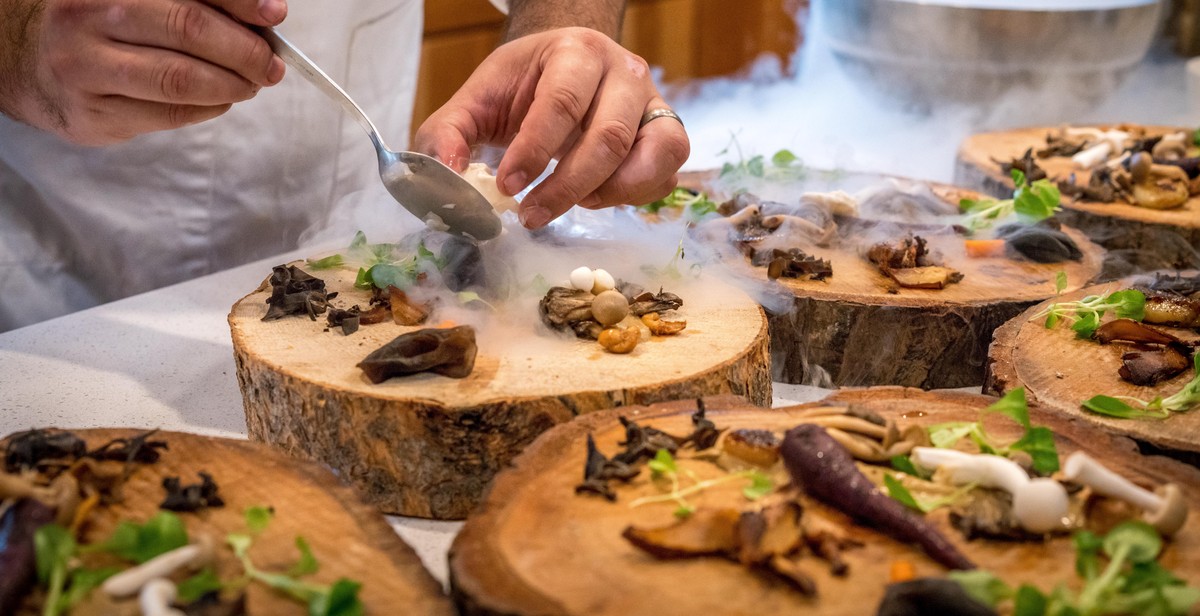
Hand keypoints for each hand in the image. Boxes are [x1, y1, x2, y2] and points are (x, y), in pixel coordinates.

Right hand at [0, 0, 287, 144]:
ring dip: (231, 85)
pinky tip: (220, 100)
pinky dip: (209, 108)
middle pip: (188, 30)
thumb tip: (266, 14)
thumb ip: (199, 2)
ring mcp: (86, 69)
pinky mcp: (94, 115)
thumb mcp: (142, 0)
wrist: (30, 62)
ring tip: (251, 84)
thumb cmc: (102, 26)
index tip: (274, 14)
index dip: (240, 2)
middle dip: (245, 50)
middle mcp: (89, 19)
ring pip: (180, 80)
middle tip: (271, 64)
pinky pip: (169, 115)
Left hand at [414, 27, 689, 228]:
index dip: (534, 151)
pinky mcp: (667, 134)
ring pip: (653, 155)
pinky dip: (634, 196)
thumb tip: (445, 178)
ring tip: (572, 204)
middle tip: (531, 216)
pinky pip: (666, 174)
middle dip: (567, 186)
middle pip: (609, 137)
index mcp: (575, 52)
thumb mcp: (477, 100)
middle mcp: (624, 72)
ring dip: (609, 193)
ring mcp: (654, 103)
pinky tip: (596, 197)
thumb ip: (448, 135)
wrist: (567, 68)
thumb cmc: (523, 86)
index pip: (561, 103)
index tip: (507, 187)